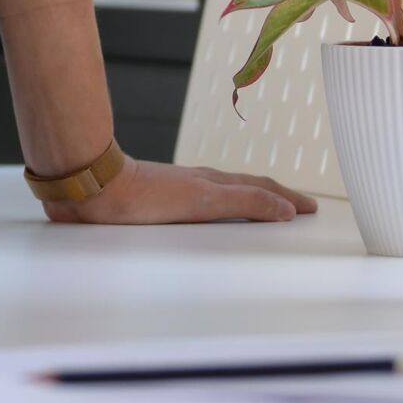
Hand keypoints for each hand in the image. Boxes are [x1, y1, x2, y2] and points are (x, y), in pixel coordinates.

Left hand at [46, 156, 316, 225]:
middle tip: (296, 207)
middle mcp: (197, 184)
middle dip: (273, 198)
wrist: (92, 186)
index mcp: (212, 184)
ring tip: (260, 210)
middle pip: (243, 188)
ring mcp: (175, 192)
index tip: (310, 208)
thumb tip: (286, 208)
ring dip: (245, 202)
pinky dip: (214, 211)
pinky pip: (197, 206)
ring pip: (220, 196)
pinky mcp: (153, 203)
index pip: (260, 190)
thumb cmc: (142, 195)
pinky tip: (203, 218)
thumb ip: (244, 202)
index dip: (287, 199)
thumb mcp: (202, 201)